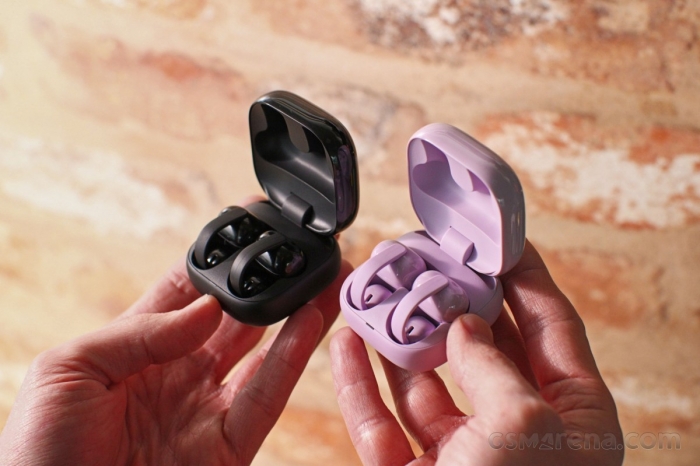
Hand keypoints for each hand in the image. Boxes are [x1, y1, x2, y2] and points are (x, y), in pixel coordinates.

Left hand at [0, 197, 351, 465]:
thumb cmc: (38, 452)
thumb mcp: (71, 370)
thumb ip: (141, 332)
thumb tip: (207, 306)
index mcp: (135, 348)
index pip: (188, 291)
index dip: (221, 259)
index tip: (252, 227)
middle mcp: (178, 373)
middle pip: (235, 318)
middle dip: (269, 283)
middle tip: (300, 252)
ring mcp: (206, 410)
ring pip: (263, 353)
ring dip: (297, 313)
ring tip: (324, 278)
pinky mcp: (228, 448)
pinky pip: (267, 399)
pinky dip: (294, 359)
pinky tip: (312, 322)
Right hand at [331, 241, 622, 464]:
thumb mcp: (523, 427)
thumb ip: (494, 365)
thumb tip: (465, 326)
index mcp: (573, 418)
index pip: (549, 323)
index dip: (521, 272)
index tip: (494, 234)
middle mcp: (519, 429)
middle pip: (480, 343)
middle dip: (447, 297)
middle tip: (422, 253)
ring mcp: (464, 452)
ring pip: (426, 377)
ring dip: (397, 334)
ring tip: (375, 286)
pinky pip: (383, 419)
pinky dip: (363, 381)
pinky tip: (348, 341)